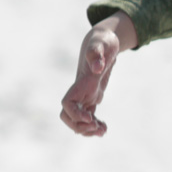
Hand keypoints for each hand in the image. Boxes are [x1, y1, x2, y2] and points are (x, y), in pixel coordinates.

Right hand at [60, 11, 136, 136]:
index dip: (75, 114)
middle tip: (96, 128)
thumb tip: (97, 68)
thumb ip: (97, 54)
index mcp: (81, 82)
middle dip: (78, 126)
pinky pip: (89, 115)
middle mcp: (80, 90)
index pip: (67, 104)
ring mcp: (85, 94)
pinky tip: (104, 128)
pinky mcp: (93, 95)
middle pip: (67, 115)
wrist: (104, 39)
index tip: (90, 118)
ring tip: (102, 132)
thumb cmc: (103, 40)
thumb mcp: (101, 44)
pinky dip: (94, 124)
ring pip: (77, 118)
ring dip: (86, 129)